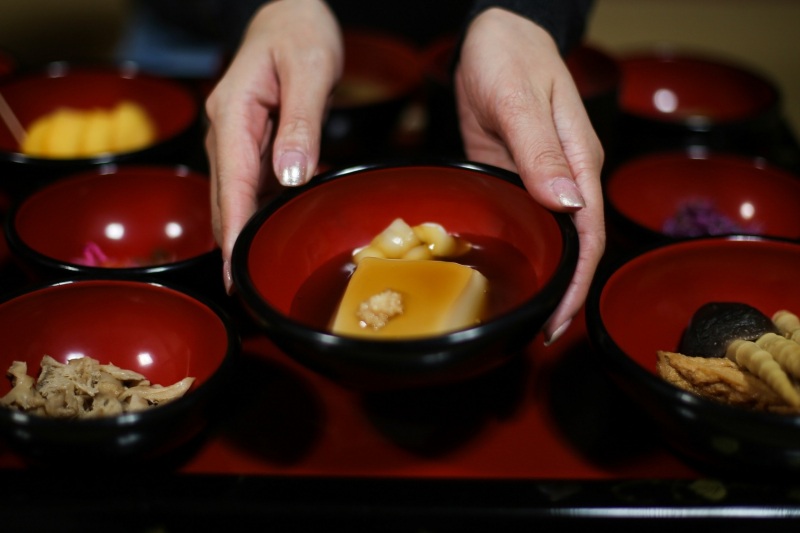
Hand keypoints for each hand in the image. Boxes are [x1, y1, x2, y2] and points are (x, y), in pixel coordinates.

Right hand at [205, 0, 342, 291]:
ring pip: (239, 196)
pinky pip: (255, 185)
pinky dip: (265, 210)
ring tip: (264, 272)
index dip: (232, 233)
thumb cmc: (299, 33)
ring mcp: (236, 140)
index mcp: (233, 115)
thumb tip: (290, 176)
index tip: (233, 274)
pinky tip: (280, 232)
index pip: (231, 184)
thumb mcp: (309, 69)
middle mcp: (226, 132)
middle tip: (249, 292)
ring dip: (248, 232)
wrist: (289, 15)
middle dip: (235, 245)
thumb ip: (302, 122)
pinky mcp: (252, 144)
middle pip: (228, 199)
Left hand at [454, 8, 604, 344]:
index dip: (577, 281)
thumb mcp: (518, 98)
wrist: (495, 34)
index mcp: (579, 160)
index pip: (588, 233)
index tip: (558, 319)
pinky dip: (525, 252)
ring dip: (546, 278)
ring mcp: (543, 178)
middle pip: (576, 245)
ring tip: (526, 317)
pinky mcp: (519, 177)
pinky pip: (528, 222)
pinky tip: (510, 273)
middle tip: (538, 333)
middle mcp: (568, 175)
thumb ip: (539, 149)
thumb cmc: (508, 55)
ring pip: (553, 238)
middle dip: (563, 292)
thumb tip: (568, 203)